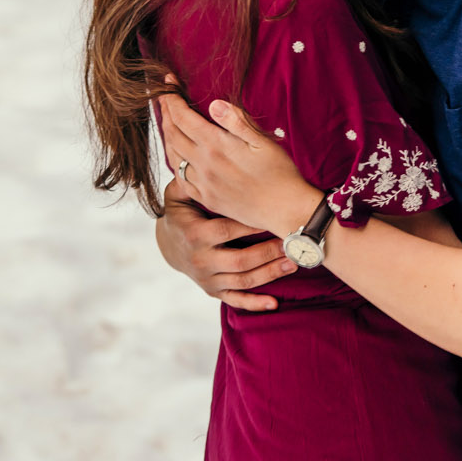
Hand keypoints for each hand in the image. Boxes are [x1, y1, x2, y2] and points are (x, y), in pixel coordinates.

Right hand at [155, 180, 297, 311]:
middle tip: (294, 243)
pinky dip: (254, 303)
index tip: (274, 218)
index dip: (250, 225)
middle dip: (268, 252)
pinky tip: (274, 303)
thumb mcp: (178, 195)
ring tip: (294, 263)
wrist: (167, 245)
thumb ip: (190, 179)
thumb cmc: (182, 213)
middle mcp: (201, 260)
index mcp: (194, 234)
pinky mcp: (213, 291)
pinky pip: (235, 300)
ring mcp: (207, 278)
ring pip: (242, 280)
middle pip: (240, 260)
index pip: (226, 230)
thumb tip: (196, 157)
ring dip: (270, 274)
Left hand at [156, 91, 321, 237]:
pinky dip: (174, 161)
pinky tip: (178, 155)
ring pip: (172, 156)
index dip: (172, 99)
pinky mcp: (206, 198)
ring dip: (167, 135)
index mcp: (217, 146)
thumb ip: (236, 121)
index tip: (168, 84)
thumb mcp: (263, 141)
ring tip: (168, 122)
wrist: (285, 210)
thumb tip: (214, 104)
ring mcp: (203, 184)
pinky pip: (180, 178)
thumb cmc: (280, 173)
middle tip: (164, 98)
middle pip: (172, 134)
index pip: (183, 117)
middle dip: (166, 113)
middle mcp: (204, 165)